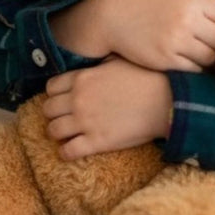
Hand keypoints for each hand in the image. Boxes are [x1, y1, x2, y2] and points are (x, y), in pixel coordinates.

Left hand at [42, 58, 172, 159]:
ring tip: (68, 134)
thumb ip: (97, 66)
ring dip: (58, 133)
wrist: (166, 101)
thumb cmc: (146, 78)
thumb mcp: (118, 61)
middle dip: (54, 114)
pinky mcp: (96, 142)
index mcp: (82, 78)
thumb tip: (91, 67)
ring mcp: (85, 122)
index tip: (63, 99)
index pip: (51, 88)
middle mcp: (78, 100)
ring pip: (53, 131)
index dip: (55, 94)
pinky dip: (66, 152)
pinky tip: (73, 149)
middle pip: (48, 110)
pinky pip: (67, 151)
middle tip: (65, 117)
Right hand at [49, 0, 214, 71]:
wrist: (114, 15)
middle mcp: (187, 18)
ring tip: (202, 55)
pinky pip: (194, 70)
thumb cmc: (151, 5)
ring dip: (210, 60)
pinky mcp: (166, 59)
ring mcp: (176, 40)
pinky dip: (195, 69)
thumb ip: (205, 6)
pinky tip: (188, 62)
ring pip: (211, 58)